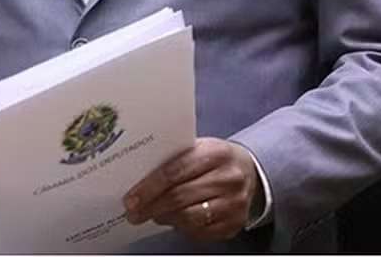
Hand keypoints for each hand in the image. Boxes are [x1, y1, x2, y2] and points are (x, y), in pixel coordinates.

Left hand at [123, 138, 258, 242]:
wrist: (249, 170)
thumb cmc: (215, 158)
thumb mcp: (199, 147)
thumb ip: (175, 158)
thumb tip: (138, 176)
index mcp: (215, 153)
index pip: (174, 171)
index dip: (149, 187)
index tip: (131, 198)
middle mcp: (228, 178)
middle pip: (179, 197)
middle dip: (151, 206)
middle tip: (133, 212)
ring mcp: (234, 203)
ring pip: (189, 217)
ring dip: (165, 218)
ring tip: (152, 215)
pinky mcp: (235, 223)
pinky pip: (202, 232)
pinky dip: (183, 228)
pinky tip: (174, 221)